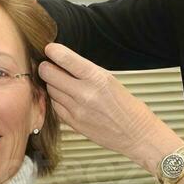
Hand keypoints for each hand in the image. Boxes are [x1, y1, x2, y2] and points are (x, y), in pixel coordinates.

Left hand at [38, 42, 183, 173]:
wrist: (136, 134)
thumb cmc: (125, 105)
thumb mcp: (110, 80)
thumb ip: (86, 72)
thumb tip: (62, 62)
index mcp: (97, 78)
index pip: (65, 59)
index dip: (52, 51)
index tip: (50, 49)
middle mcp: (85, 93)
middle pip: (49, 74)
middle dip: (46, 68)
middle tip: (49, 66)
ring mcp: (77, 110)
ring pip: (50, 90)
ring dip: (52, 84)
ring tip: (63, 84)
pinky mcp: (73, 124)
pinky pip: (55, 106)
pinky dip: (57, 100)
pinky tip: (67, 99)